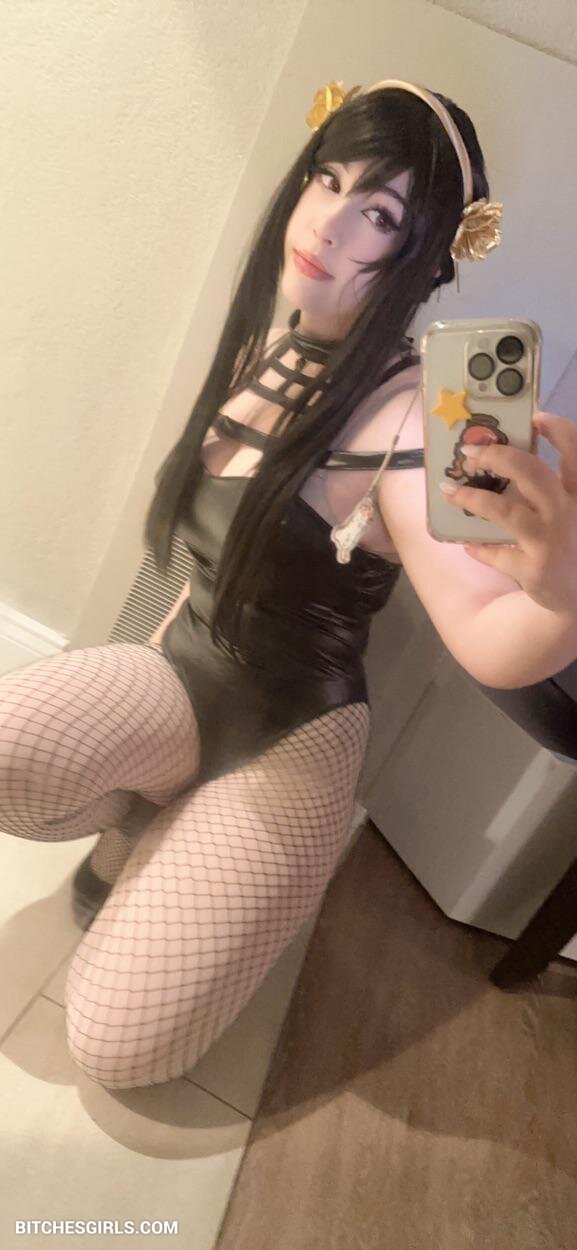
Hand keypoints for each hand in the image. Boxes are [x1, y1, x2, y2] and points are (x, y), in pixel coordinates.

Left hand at [441, 410, 576, 613]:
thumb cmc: (569, 542)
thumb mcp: (569, 510)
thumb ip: (546, 488)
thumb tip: (503, 459)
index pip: (576, 452)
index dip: (558, 430)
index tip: (536, 417)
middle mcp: (568, 513)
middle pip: (532, 473)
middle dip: (497, 457)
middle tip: (470, 453)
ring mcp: (551, 541)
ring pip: (506, 511)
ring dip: (473, 498)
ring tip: (450, 491)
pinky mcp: (534, 569)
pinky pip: (497, 552)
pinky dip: (479, 547)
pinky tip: (468, 543)